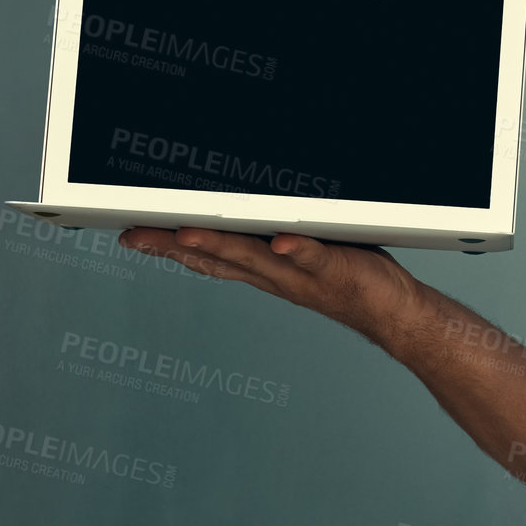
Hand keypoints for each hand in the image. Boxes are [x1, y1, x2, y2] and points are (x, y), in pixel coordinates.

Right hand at [118, 226, 427, 350]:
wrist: (392, 312)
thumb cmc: (349, 276)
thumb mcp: (301, 254)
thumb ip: (274, 235)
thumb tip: (248, 214)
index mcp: (263, 269)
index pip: (208, 257)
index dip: (168, 248)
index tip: (132, 234)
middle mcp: (275, 274)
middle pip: (217, 257)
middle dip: (173, 245)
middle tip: (136, 233)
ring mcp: (302, 273)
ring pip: (254, 258)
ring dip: (220, 245)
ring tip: (186, 232)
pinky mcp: (335, 267)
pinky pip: (314, 257)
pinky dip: (298, 250)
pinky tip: (282, 241)